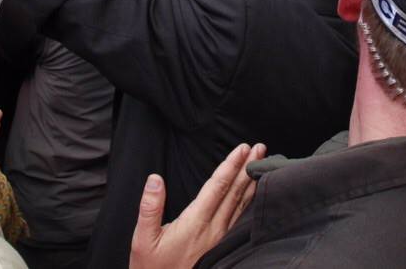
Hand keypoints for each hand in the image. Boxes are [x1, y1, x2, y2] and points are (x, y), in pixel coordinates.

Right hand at [130, 142, 264, 268]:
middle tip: (260, 148)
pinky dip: (249, 201)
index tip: (243, 148)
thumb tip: (155, 179)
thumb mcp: (143, 239)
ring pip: (241, 205)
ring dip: (251, 182)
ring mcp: (221, 239)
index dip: (230, 165)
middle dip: (247, 168)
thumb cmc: (152, 268)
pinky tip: (254, 194)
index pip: (217, 187)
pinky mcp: (223, 246)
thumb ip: (150, 207)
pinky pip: (240, 218)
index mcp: (195, 223)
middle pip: (235, 192)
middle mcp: (213, 229)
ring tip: (262, 163)